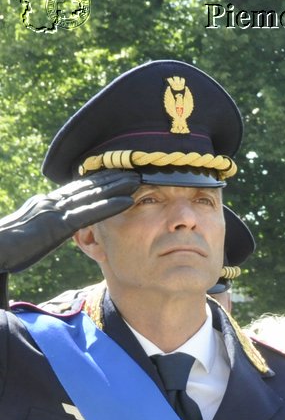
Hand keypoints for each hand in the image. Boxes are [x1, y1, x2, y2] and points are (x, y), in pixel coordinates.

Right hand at [0, 171, 139, 272]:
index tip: (115, 174)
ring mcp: (54, 211)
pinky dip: (111, 206)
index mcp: (45, 204)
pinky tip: (128, 201)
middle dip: (110, 178)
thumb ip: (46, 226)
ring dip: (116, 187)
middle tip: (133, 171)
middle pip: (86, 187)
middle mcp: (51, 202)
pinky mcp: (58, 224)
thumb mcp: (31, 234)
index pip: (75, 190)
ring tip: (138, 180)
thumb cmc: (6, 248)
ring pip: (91, 195)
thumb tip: (57, 226)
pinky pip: (89, 213)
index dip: (97, 181)